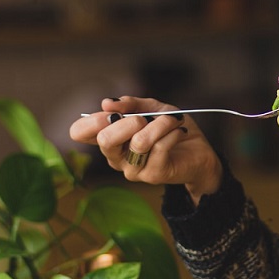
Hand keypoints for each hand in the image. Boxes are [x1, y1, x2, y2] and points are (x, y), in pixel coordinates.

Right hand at [69, 96, 222, 200]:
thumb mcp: (151, 108)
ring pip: (139, 142)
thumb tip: (107, 103)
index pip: (79, 132)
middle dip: (128, 121)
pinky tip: (179, 131)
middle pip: (105, 140)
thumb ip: (131, 104)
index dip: (91, 120)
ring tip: (173, 120)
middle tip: (145, 117)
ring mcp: (132, 169)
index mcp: (109, 139)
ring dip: (160, 124)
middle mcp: (115, 157)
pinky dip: (172, 132)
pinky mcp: (152, 175)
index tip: (112, 111)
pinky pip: (160, 147)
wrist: (199, 152)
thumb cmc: (170, 129)